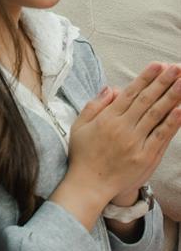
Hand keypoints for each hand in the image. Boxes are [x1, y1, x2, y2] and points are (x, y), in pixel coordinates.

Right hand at [61, 65, 180, 214]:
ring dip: (172, 97)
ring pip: (157, 114)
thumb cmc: (83, 155)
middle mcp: (122, 128)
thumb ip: (94, 106)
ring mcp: (136, 142)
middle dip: (163, 82)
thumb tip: (110, 89)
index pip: (130, 94)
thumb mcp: (79, 127)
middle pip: (146, 100)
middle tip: (177, 68)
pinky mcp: (146, 156)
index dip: (145, 78)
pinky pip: (161, 135)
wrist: (89, 185)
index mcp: (107, 119)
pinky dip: (172, 122)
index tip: (158, 65)